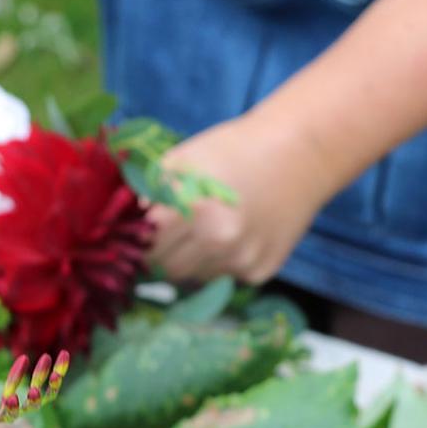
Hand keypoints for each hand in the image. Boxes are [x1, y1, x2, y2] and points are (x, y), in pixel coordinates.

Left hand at [148, 110, 338, 284]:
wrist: (298, 154)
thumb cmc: (233, 150)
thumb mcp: (183, 159)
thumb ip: (149, 192)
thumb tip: (128, 223)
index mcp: (192, 210)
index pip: (146, 247)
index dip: (139, 241)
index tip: (141, 235)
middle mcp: (217, 241)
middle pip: (166, 269)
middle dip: (162, 255)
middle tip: (171, 234)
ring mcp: (241, 259)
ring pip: (194, 277)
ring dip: (193, 260)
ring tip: (208, 228)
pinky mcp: (260, 271)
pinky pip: (224, 277)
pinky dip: (221, 262)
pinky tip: (235, 235)